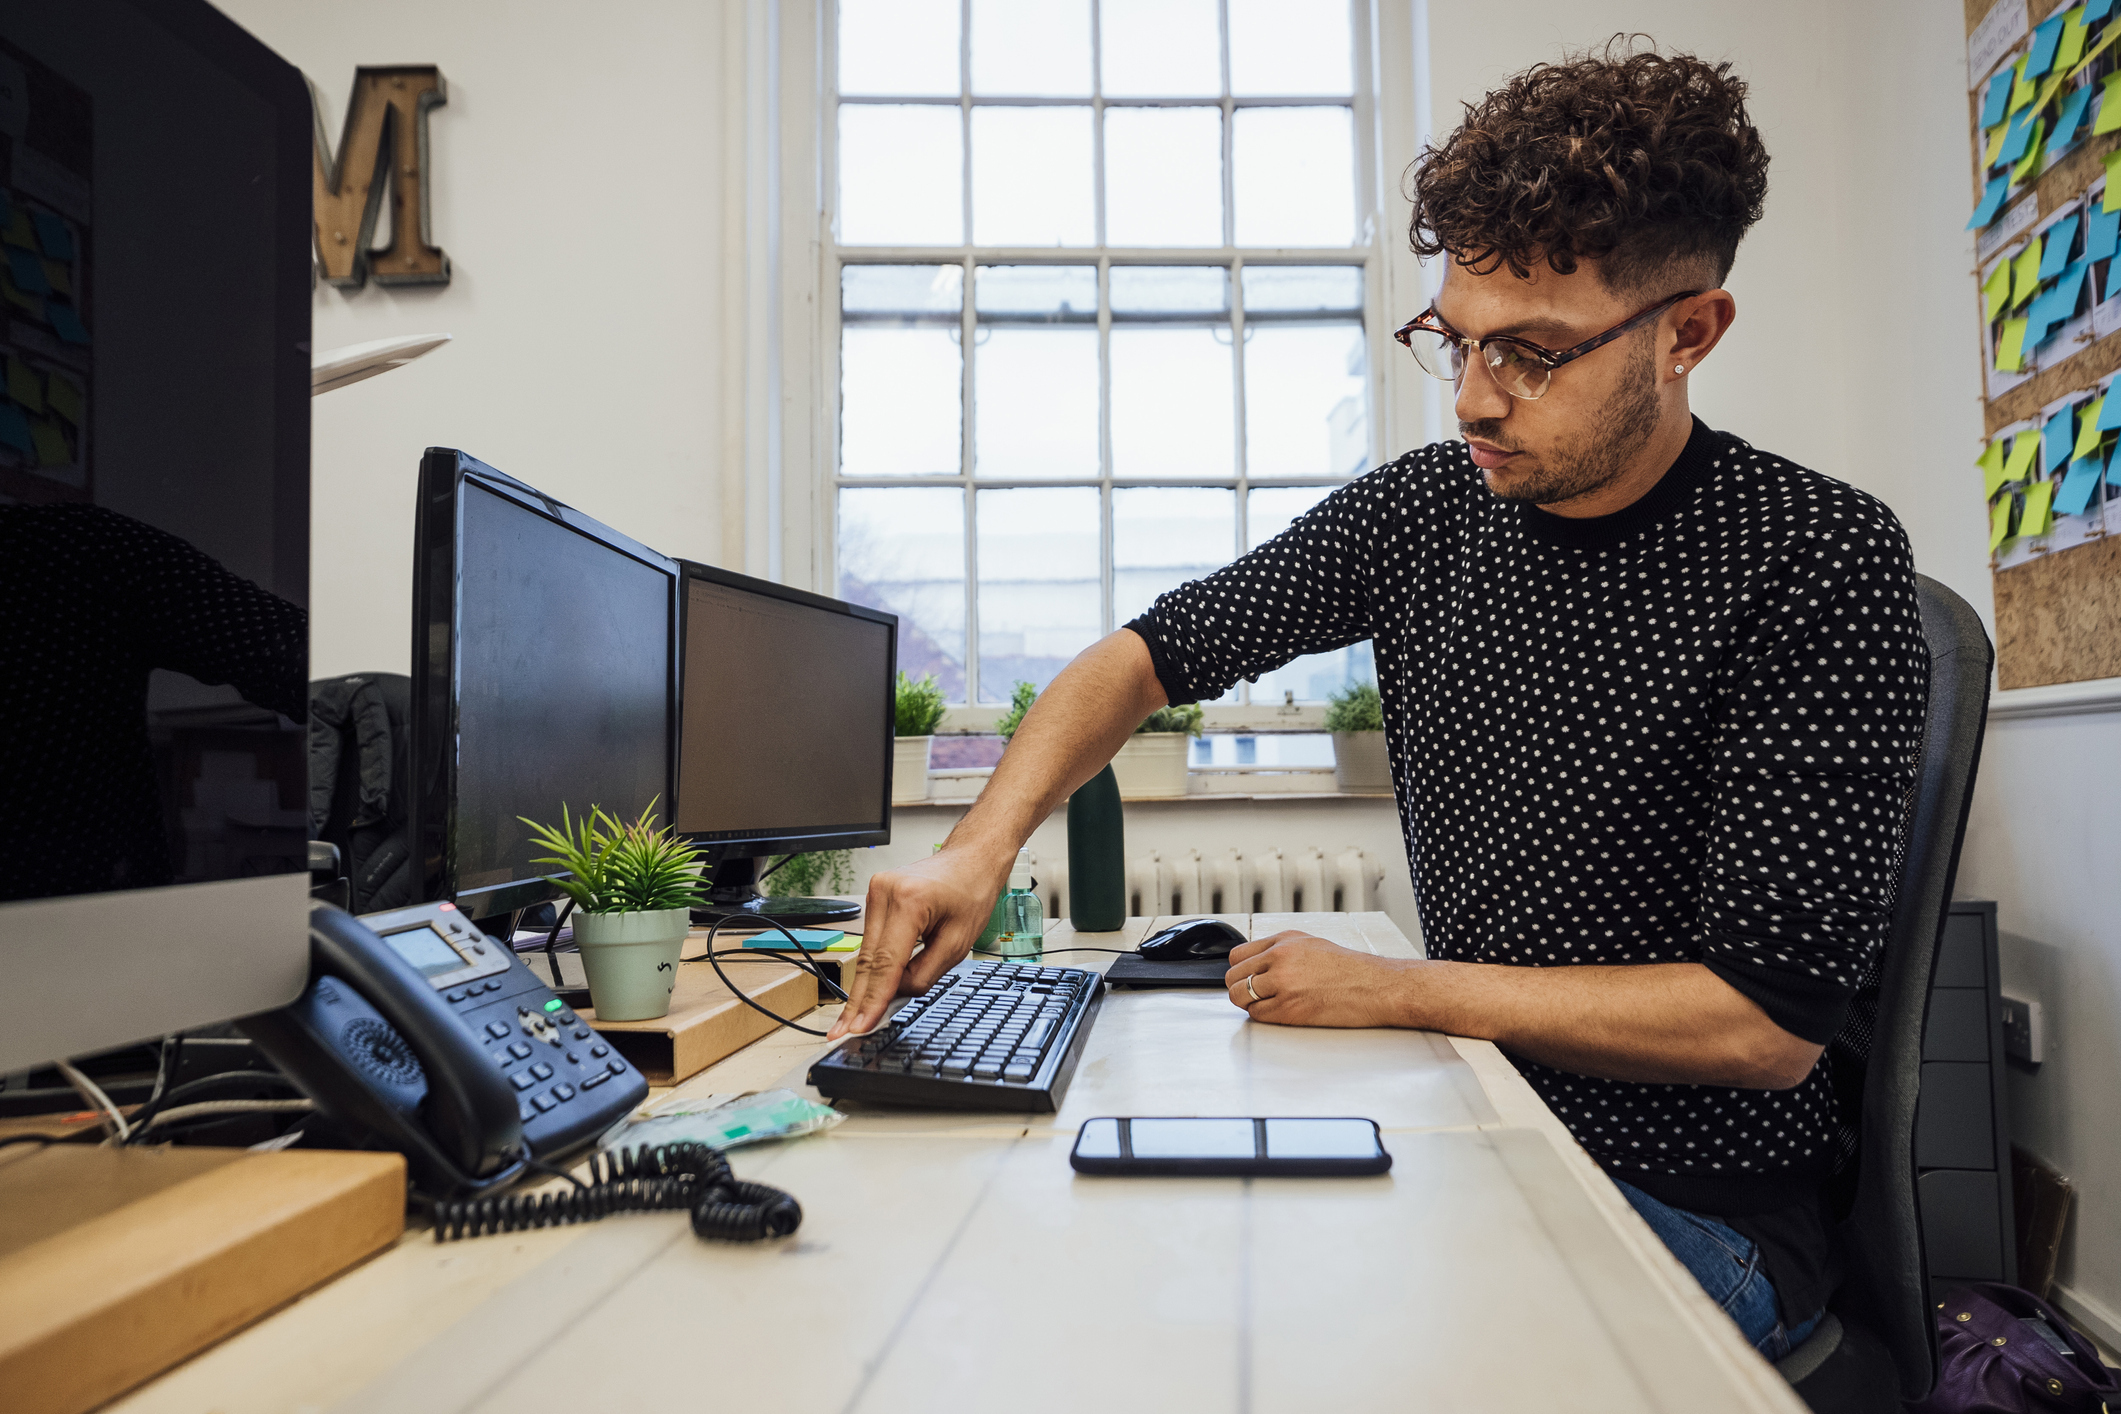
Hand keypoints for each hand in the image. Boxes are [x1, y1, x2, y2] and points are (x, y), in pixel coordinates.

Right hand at [828, 846, 1008, 1038]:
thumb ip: (925, 974)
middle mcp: (884, 892)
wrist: (971, 859)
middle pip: (868, 961)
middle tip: (843, 1031)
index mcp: (909, 901)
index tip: (860, 1025)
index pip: (885, 963)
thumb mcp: (958, 943)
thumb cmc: (971, 892)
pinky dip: (873, 967)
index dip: (872, 1000)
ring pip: (866, 954)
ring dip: (865, 986)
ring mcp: (875, 892)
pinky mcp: (875, 897)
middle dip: (858, 1001)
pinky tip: (868, 992)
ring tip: (855, 1019)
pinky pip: (871, 942)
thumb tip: (896, 994)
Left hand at [1224, 931, 1410, 1027]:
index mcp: (1284, 941)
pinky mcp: (1289, 1009)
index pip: (1238, 955)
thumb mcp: (1311, 945)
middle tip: (1253, 994)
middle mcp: (1280, 959)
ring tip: (1266, 1004)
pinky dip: (1263, 1016)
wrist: (1375, 987)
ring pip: (1239, 996)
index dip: (1240, 969)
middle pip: (1233, 976)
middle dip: (1239, 987)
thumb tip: (1257, 963)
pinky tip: (1279, 1012)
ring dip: (1248, 1003)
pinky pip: (1257, 1015)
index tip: (1245, 977)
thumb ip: (1280, 950)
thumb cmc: (1350, 969)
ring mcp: (1283, 984)